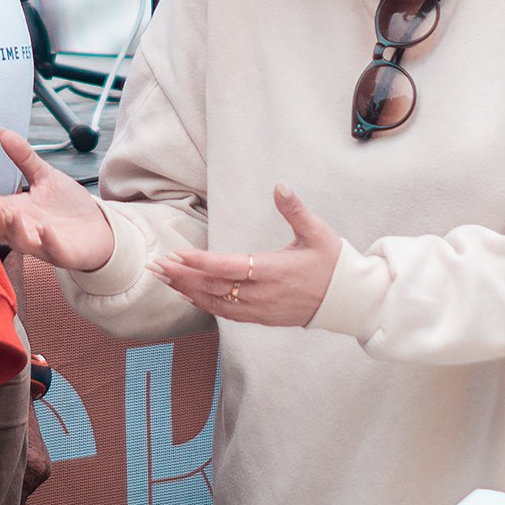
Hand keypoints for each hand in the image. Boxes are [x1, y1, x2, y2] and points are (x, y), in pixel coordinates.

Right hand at [0, 129, 115, 271]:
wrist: (99, 226)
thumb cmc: (68, 206)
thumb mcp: (45, 176)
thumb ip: (23, 157)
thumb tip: (2, 132)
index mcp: (16, 210)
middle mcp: (24, 228)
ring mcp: (41, 243)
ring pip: (19, 242)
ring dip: (13, 229)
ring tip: (10, 212)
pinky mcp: (62, 253)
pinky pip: (51, 250)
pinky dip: (46, 241)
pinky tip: (44, 229)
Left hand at [152, 184, 340, 327]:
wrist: (348, 301)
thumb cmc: (333, 264)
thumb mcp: (318, 233)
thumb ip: (295, 210)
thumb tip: (280, 185)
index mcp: (274, 271)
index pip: (228, 268)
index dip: (201, 263)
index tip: (178, 255)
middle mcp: (263, 294)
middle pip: (213, 288)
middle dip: (182, 277)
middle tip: (156, 267)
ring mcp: (261, 309)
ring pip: (215, 304)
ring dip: (188, 291)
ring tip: (164, 279)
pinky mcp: (262, 318)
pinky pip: (226, 314)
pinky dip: (204, 304)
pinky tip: (188, 295)